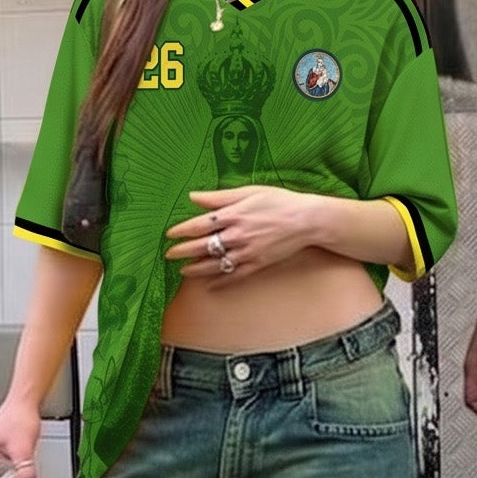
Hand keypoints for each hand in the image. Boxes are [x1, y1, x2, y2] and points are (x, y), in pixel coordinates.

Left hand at [167, 186, 320, 283]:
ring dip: (197, 269)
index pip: (199, 225)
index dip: (181, 231)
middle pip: (202, 246)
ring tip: (184, 271)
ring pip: (216, 264)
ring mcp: (247, 252)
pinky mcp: (258, 264)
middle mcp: (237, 235)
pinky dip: (221, 281)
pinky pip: (235, 276)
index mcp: (233, 215)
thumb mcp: (249, 192)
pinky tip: (210, 285)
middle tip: (169, 255)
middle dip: (183, 251)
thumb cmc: (279, 201)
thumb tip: (193, 196)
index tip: (169, 234)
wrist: (307, 220)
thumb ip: (219, 196)